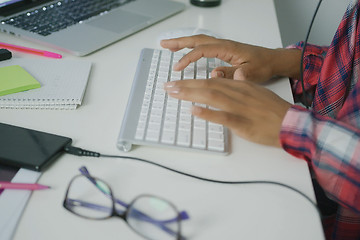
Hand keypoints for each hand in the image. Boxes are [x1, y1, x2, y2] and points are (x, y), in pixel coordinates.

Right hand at [160, 35, 301, 81]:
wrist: (273, 60)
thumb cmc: (263, 65)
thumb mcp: (251, 73)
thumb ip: (234, 75)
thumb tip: (217, 75)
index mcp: (228, 48)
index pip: (202, 50)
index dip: (188, 58)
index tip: (178, 68)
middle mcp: (224, 45)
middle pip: (197, 40)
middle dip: (179, 42)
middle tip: (164, 44)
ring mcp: (223, 47)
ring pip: (199, 42)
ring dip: (184, 43)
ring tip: (169, 46)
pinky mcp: (224, 51)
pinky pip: (204, 47)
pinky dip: (193, 47)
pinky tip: (188, 53)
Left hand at [164, 78, 291, 146]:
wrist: (292, 124)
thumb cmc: (274, 111)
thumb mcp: (256, 93)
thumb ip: (239, 89)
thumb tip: (224, 85)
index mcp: (240, 86)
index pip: (212, 80)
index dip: (192, 81)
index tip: (177, 83)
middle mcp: (238, 93)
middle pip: (208, 85)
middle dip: (185, 85)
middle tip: (167, 86)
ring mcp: (240, 107)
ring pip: (212, 96)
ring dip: (190, 94)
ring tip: (173, 93)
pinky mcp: (243, 122)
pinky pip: (223, 116)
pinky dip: (208, 113)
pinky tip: (194, 110)